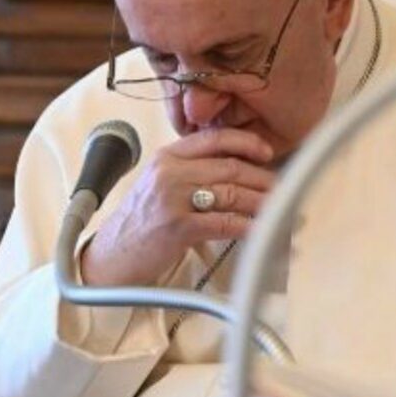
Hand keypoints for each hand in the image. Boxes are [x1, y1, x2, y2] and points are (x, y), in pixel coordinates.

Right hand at [80, 128, 275, 286]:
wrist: (110, 258)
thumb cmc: (140, 223)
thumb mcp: (159, 185)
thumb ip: (191, 171)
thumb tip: (239, 171)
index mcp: (167, 157)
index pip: (214, 138)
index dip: (247, 143)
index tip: (268, 153)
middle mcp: (170, 172)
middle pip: (230, 168)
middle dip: (264, 180)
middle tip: (285, 190)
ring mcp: (173, 199)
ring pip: (233, 194)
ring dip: (264, 205)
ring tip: (283, 212)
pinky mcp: (178, 227)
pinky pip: (226, 222)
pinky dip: (250, 227)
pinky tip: (264, 232)